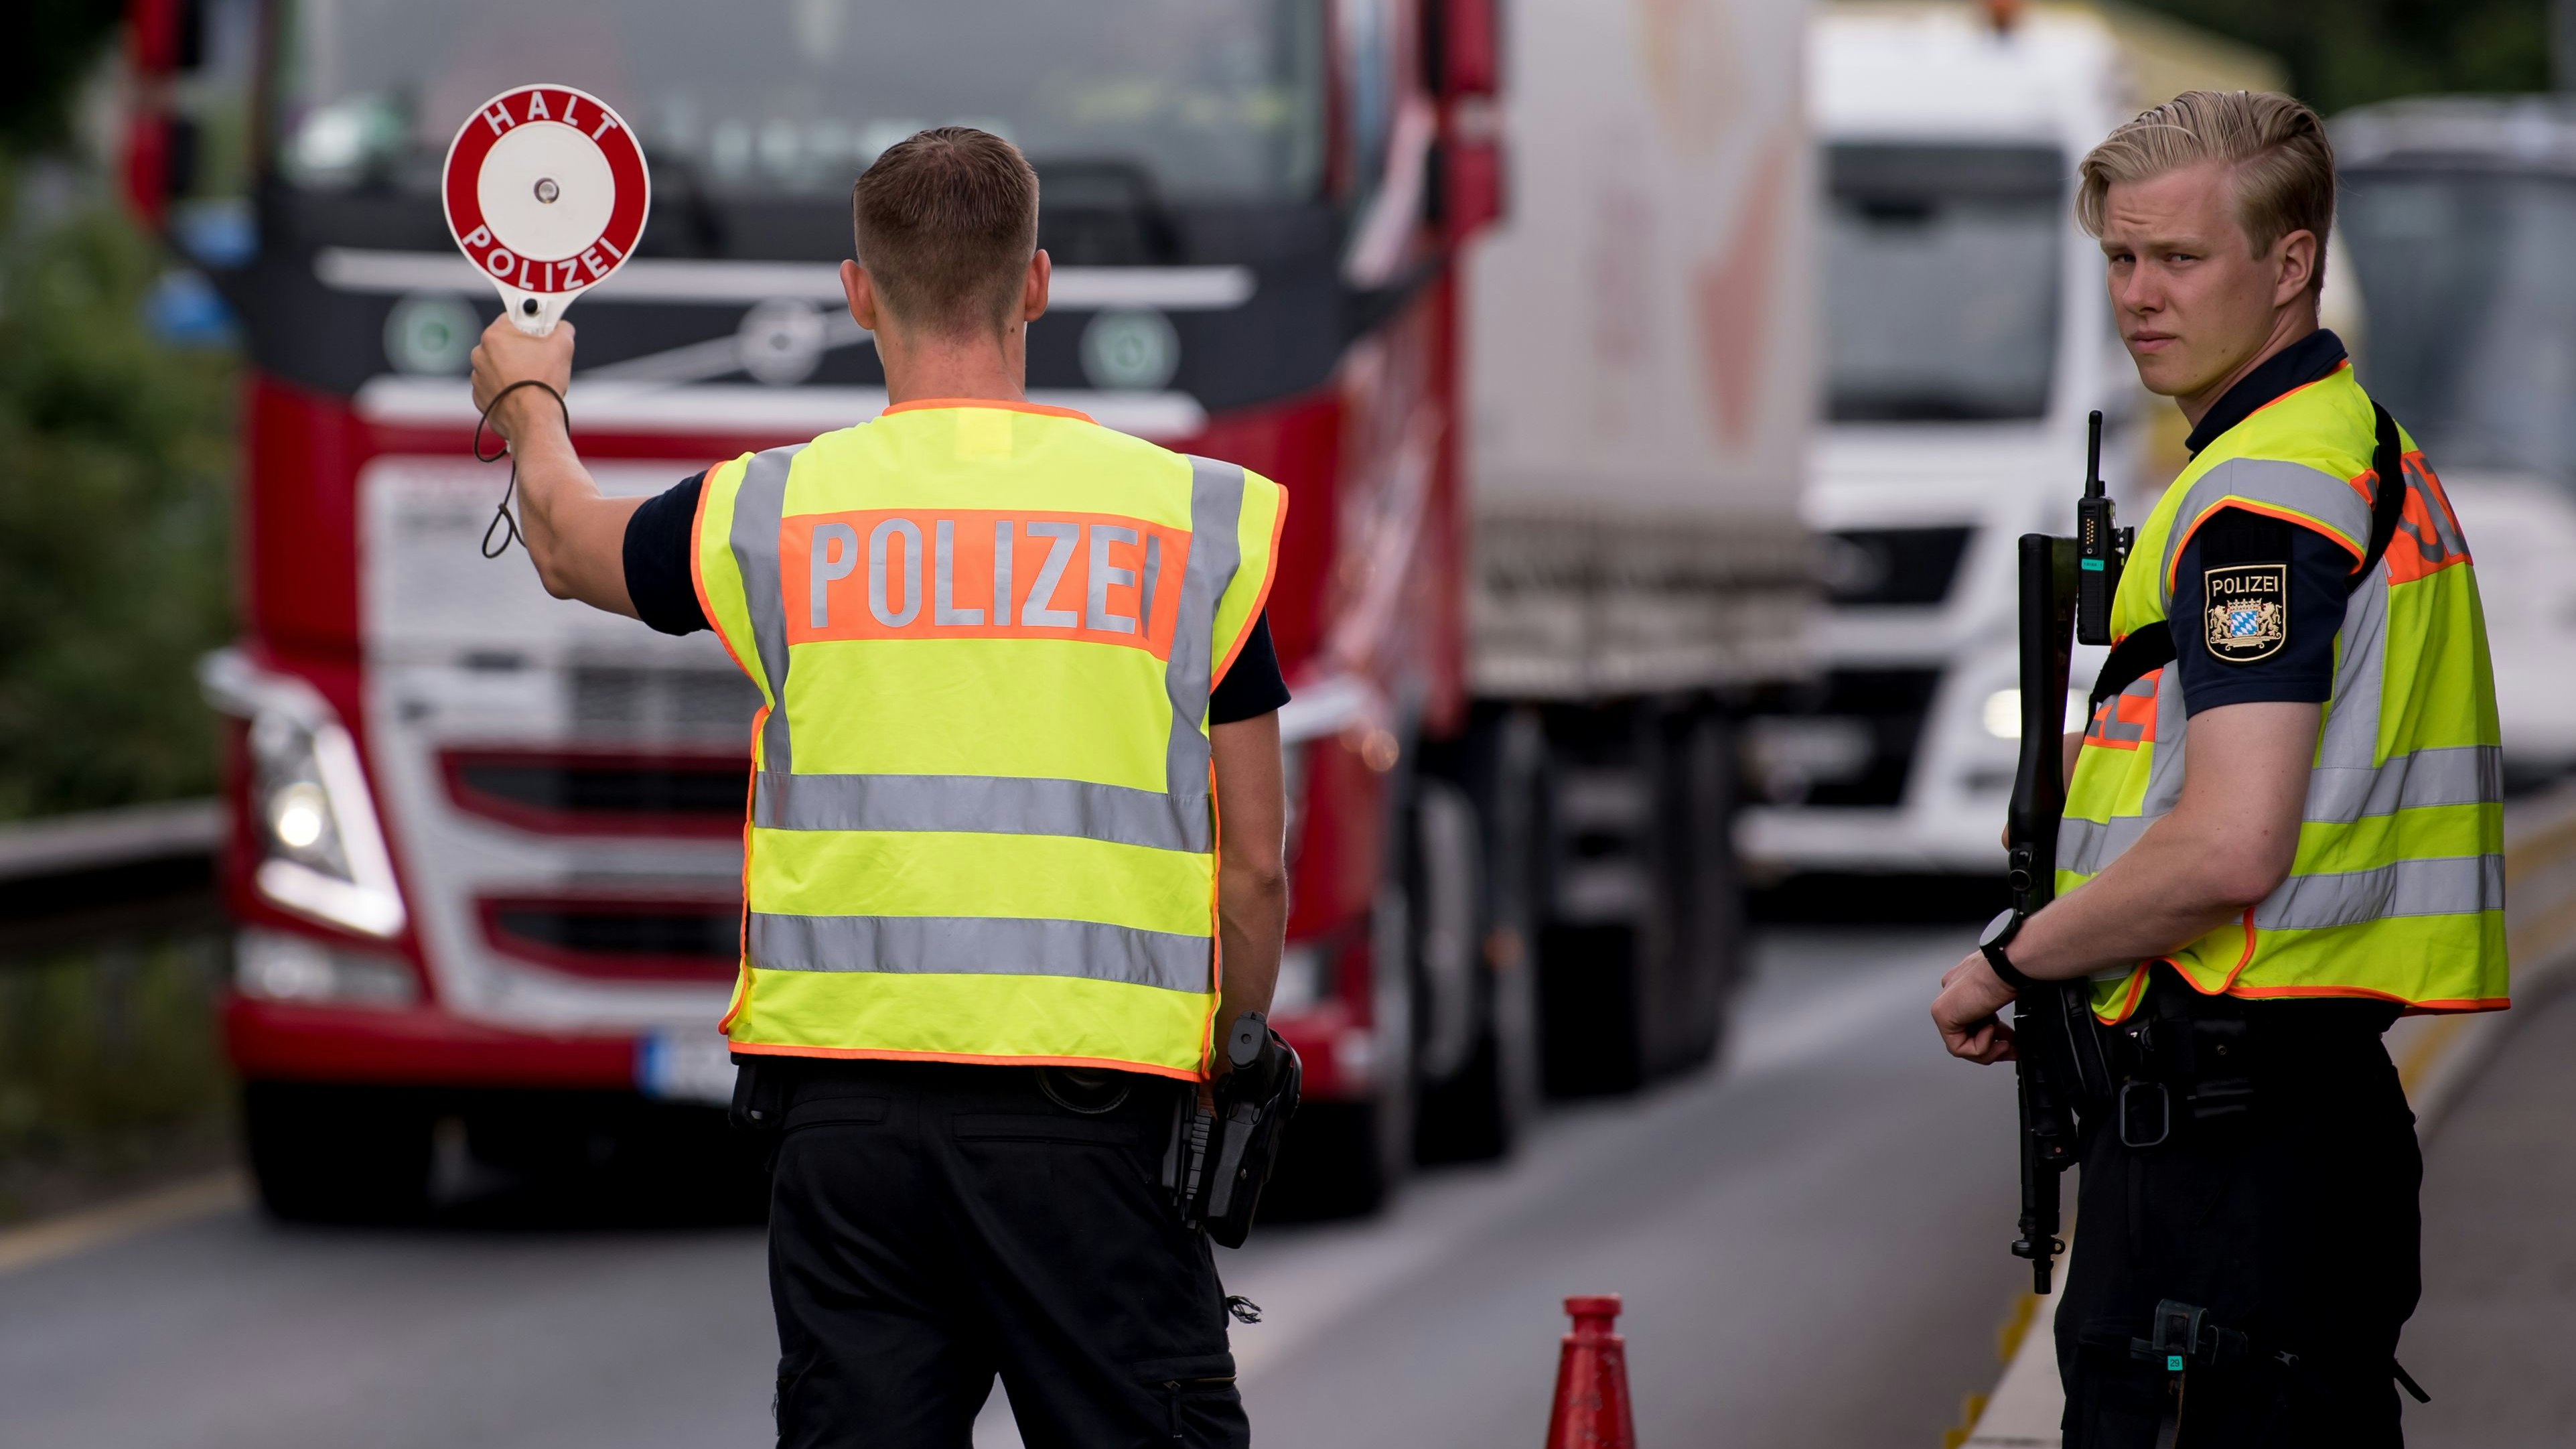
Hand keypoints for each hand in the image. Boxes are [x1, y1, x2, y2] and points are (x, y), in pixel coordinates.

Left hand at [469, 315, 576, 444]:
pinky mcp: (480, 397)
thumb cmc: (542, 382)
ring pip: (499, 366)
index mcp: (495, 335)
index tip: (541, 332)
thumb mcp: (562, 346)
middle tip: (541, 358)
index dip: (531, 325)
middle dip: (522, 348)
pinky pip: (494, 387)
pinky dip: (506, 388)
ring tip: (532, 380)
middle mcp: (480, 354)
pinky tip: (523, 394)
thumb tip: (562, 327)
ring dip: (513, 369)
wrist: (532, 419)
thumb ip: (562, 329)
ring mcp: (478, 377)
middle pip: (505, 343)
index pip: (513, 318)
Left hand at [1932, 951, 2019, 1064]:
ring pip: (1962, 1045)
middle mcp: (1952, 995)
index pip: (1974, 1021)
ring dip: (1988, 1050)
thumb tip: (2008, 1033)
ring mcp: (1945, 1005)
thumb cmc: (2010, 972)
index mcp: (1964, 987)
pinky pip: (1958, 1047)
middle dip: (1992, 1048)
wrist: (2007, 966)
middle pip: (1968, 1035)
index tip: (2012, 1041)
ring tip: (2004, 1044)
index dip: (1994, 1035)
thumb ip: (1998, 1013)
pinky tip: (1990, 1030)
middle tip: (2012, 1051)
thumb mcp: (2004, 995)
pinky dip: (1980, 1046)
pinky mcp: (1942, 1015)